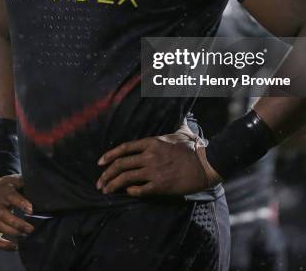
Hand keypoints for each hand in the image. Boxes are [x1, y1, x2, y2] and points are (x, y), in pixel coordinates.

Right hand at [0, 174, 33, 250]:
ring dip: (14, 233)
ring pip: (0, 228)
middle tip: (31, 229)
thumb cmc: (9, 186)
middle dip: (19, 224)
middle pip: (5, 216)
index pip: (12, 197)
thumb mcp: (17, 181)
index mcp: (4, 192)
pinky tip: (16, 247)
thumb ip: (26, 185)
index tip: (31, 210)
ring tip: (27, 236)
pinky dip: (2, 245)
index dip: (21, 203)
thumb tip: (41, 190)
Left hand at [96, 127, 220, 196]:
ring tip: (106, 190)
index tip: (100, 162)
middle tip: (99, 182)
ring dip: (113, 185)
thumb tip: (182, 112)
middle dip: (106, 174)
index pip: (124, 148)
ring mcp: (154, 171)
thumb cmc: (194, 147)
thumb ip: (177, 122)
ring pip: (126, 178)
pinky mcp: (160, 186)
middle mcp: (149, 156)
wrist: (206, 164)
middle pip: (121, 165)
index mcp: (151, 142)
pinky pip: (140, 190)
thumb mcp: (182, 131)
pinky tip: (127, 193)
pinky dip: (131, 192)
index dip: (109, 155)